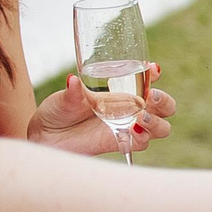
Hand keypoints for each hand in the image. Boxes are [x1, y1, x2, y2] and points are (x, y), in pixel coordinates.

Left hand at [30, 65, 178, 157]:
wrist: (47, 137)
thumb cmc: (57, 112)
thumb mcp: (63, 99)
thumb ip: (71, 92)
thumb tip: (72, 80)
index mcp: (120, 90)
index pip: (146, 80)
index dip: (153, 74)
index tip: (152, 69)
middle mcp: (130, 108)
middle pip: (164, 106)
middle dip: (164, 101)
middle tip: (152, 96)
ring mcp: (128, 126)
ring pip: (160, 126)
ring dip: (157, 121)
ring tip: (141, 117)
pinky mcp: (122, 143)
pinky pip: (142, 143)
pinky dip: (142, 138)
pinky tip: (133, 131)